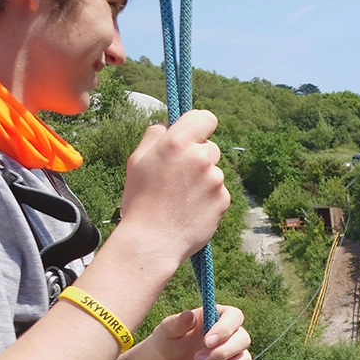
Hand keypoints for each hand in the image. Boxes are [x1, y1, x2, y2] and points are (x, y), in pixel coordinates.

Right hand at [120, 110, 229, 265]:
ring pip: (214, 172)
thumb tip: (169, 125)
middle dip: (198, 157)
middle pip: (210, 147)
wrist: (153, 240)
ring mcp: (215, 179)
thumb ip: (155, 136)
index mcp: (177, 142)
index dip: (201, 125)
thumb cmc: (140, 200)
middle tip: (177, 177)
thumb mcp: (136, 160)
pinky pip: (218, 192)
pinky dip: (208, 199)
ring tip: (180, 198)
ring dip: (202, 180)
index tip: (195, 136)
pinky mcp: (224, 200)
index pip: (206, 118)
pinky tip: (190, 210)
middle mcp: (200, 157)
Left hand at [146, 305, 253, 359]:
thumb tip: (189, 315)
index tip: (207, 341)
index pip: (235, 317)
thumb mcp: (168, 329)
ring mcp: (234, 353)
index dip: (226, 329)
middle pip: (243, 339)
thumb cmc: (169, 339)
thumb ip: (178, 322)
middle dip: (221, 353)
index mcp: (218, 316)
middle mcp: (231, 333)